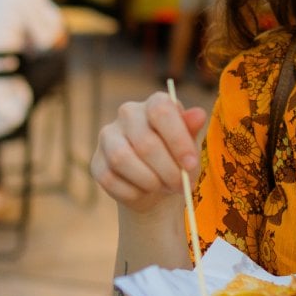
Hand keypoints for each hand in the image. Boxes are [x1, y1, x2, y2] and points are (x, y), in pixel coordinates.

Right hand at [90, 90, 209, 214]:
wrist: (157, 187)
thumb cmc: (177, 159)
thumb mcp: (190, 146)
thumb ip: (191, 131)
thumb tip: (199, 114)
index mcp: (154, 103)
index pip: (161, 111)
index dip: (177, 140)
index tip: (191, 164)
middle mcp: (128, 113)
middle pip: (144, 141)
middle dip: (167, 170)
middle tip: (181, 186)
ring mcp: (108, 136)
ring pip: (122, 159)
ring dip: (149, 181)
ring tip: (163, 187)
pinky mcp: (97, 163)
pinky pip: (110, 179)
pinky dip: (132, 192)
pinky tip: (145, 192)